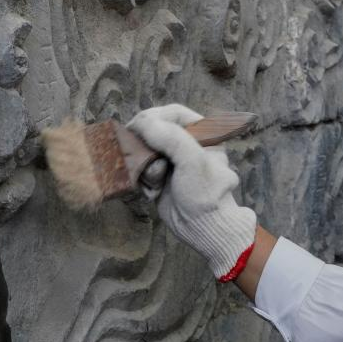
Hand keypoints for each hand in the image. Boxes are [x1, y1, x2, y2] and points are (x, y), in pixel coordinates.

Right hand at [125, 104, 256, 280]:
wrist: (202, 228)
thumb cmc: (206, 193)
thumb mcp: (193, 160)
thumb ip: (171, 138)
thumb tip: (142, 123)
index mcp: (202, 133)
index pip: (172, 113)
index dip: (153, 117)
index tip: (136, 126)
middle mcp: (186, 144)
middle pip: (154, 130)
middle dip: (146, 145)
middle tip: (140, 155)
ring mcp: (172, 160)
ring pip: (144, 150)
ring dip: (145, 165)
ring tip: (155, 180)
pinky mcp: (160, 176)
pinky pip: (142, 169)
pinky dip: (143, 179)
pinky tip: (154, 191)